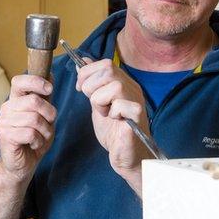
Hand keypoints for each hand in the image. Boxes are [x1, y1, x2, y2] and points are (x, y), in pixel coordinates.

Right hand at [0, 75, 55, 183]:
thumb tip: (51, 74)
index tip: (49, 89)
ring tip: (41, 137)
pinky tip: (33, 144)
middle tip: (48, 124)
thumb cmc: (33, 138)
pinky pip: (30, 133)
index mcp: (15, 100)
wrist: (23, 164)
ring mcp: (4, 122)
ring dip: (45, 131)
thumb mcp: (44, 116)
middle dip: (49, 114)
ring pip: (34, 119)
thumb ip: (45, 98)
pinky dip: (38, 141)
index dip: (35, 82)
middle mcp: (7, 108)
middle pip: (33, 101)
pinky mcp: (5, 136)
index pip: (19, 81)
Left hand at [76, 58, 151, 176]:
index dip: (87, 73)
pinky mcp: (137, 115)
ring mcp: (136, 100)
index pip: (104, 63)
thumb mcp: (97, 102)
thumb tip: (83, 63)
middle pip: (108, 69)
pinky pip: (120, 105)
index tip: (80, 88)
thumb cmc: (113, 131)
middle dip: (90, 85)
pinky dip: (112, 113)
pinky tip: (115, 121)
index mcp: (123, 82)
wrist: (127, 156)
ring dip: (100, 100)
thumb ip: (92, 84)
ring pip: (114, 86)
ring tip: (105, 113)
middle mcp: (132, 87)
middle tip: (93, 102)